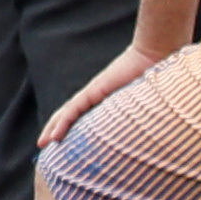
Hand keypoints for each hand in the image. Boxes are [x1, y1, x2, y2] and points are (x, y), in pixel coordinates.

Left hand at [38, 46, 164, 150]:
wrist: (155, 55)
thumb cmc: (157, 80)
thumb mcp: (147, 106)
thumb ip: (144, 120)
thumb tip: (151, 139)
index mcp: (109, 101)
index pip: (86, 116)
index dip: (74, 129)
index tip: (67, 143)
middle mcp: (98, 97)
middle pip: (71, 115)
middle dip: (57, 130)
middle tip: (44, 144)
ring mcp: (94, 93)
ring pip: (67, 114)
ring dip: (53, 128)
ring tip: (43, 143)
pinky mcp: (94, 91)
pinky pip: (74, 110)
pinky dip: (62, 123)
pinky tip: (54, 136)